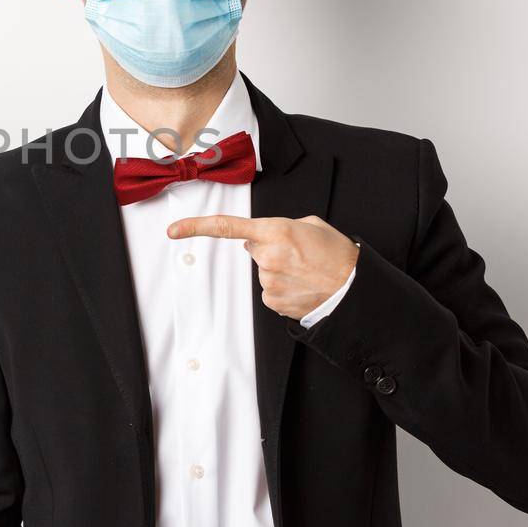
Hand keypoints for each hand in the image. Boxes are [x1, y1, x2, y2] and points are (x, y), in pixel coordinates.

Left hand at [167, 214, 358, 319]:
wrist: (354, 288)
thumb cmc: (336, 254)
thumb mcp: (311, 225)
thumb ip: (280, 226)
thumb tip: (260, 239)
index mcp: (276, 231)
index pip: (227, 227)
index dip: (196, 227)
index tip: (173, 230)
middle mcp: (268, 256)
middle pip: (255, 250)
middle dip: (271, 249)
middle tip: (299, 253)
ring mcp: (268, 281)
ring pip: (264, 271)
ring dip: (280, 270)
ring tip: (306, 271)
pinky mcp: (272, 301)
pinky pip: (270, 290)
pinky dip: (284, 288)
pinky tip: (302, 286)